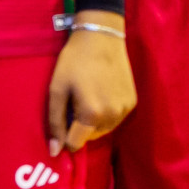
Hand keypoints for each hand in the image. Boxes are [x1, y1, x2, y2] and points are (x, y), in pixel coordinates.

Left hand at [47, 10, 136, 155]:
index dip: (65, 134)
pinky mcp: (133, 101)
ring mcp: (125, 109)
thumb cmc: (74, 62)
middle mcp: (112, 116)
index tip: (63, 116)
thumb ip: (55, 123)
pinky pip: (116, 118)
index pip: (75, 144)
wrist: (102, 37)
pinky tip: (102, 93)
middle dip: (80, 126)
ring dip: (94, 121)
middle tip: (75, 102)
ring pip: (104, 129)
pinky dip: (107, 112)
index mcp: (91, 114)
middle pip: (90, 137)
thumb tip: (55, 151)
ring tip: (89, 97)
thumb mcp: (57, 90)